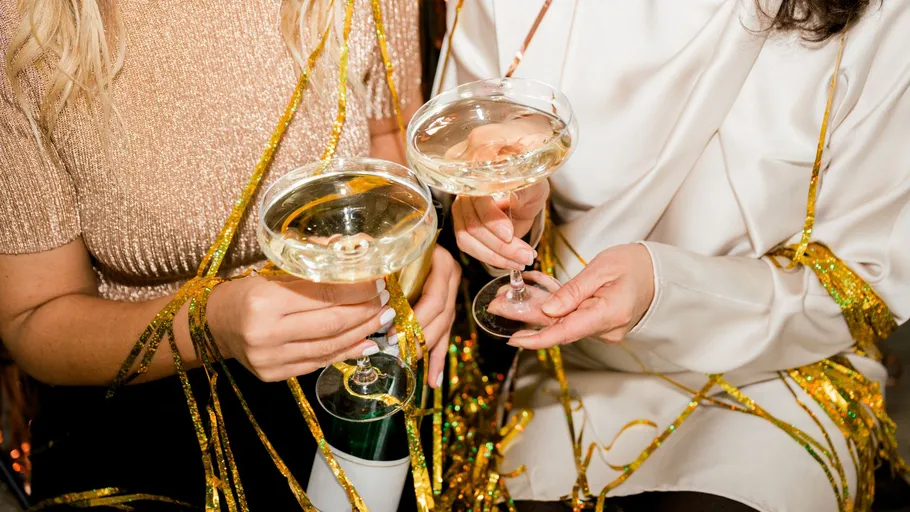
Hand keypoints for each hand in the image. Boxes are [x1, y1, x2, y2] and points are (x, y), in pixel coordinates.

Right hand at [207, 274, 390, 381]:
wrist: (216, 325)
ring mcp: (271, 358)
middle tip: (385, 300)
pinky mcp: (276, 374)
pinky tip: (366, 342)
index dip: (356, 289)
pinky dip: (347, 352)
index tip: (377, 282)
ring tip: (382, 320)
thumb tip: (352, 249)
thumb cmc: (248, 292)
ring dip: (362, 332)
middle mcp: (267, 332)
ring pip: (330, 346)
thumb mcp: (274, 272)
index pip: (323, 294)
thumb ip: (312, 266)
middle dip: (365, 311)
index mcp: (265, 300)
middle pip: (332, 323)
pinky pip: (320, 363)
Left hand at [389, 246, 460, 387]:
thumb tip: (357, 257)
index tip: (392, 333)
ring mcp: (450, 296)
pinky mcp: (446, 311)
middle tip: (394, 351)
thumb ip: (376, 253)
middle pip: (441, 317)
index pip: (435, 299)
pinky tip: (432, 381)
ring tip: (406, 365)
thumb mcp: (391, 245)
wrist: (413, 235)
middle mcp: (450, 280)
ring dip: (424, 350)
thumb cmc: (397, 240)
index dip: (416, 319)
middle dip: (418, 338)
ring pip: (442, 329)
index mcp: (441, 263)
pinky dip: (437, 361)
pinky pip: (444, 339)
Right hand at [452, 180, 548, 269]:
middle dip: (500, 246)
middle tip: (526, 256)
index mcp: (480, 181)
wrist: (526, 201)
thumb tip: (510, 199)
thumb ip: (521, 192)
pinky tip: (512, 262)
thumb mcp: (533, 187)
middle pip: (473, 227)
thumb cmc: (529, 189)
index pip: (479, 202)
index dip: (492, 220)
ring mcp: (462, 215)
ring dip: (496, 256)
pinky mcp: (465, 232)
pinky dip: (492, 259)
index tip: (509, 235)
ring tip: (521, 262)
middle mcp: (466, 197)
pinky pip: (471, 249)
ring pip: (468, 241)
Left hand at [508, 244, 654, 349]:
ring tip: (506, 297)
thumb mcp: (601, 269)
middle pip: (558, 328)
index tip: (514, 340)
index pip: (566, 332)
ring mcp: (602, 331)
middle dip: (526, 319)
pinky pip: (569, 320)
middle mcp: (605, 330)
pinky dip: (550, 308)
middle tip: (497, 305)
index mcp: (608, 315)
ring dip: (534, 312)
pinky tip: (533, 293)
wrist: (658, 273)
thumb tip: (548, 311)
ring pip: (561, 324)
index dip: (537, 339)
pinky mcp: (597, 326)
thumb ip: (573, 291)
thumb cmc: (634, 265)